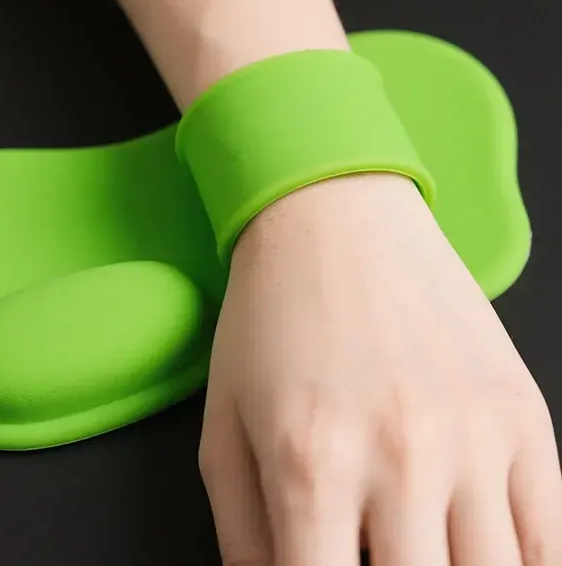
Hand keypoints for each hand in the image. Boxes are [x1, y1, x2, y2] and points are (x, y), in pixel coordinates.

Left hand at [198, 172, 561, 564]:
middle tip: (370, 554)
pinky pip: (547, 544)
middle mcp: (402, 459)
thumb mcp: (223, 427)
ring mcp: (475, 438)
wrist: (335, 220)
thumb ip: (243, 540)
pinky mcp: (524, 416)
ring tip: (417, 548)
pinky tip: (477, 551)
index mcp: (311, 464)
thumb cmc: (268, 319)